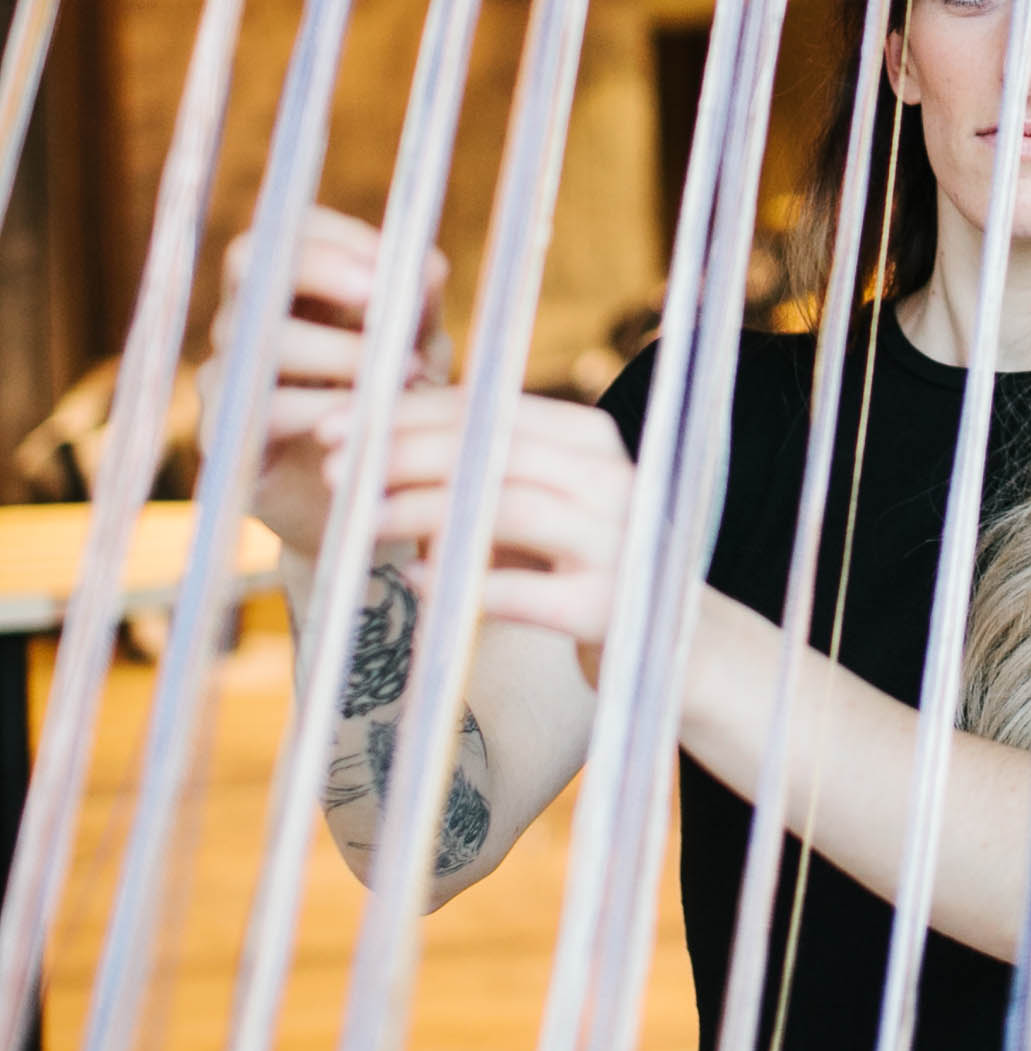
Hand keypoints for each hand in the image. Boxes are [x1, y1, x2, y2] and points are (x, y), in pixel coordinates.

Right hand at [201, 207, 449, 554]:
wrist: (372, 500)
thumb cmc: (395, 403)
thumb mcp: (420, 345)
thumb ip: (420, 301)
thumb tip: (424, 264)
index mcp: (291, 286)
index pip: (286, 228)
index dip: (337, 237)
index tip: (397, 264)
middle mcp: (247, 321)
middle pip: (250, 260)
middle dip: (323, 269)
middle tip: (385, 299)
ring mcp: (228, 377)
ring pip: (263, 339)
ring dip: (342, 352)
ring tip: (405, 374)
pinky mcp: (227, 438)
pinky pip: (263, 410)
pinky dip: (324, 410)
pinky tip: (370, 423)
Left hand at [333, 385, 632, 683]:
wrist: (674, 644)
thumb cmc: (579, 566)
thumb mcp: (540, 504)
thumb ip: (479, 474)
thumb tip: (373, 452)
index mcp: (589, 439)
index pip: (489, 406)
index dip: (408, 411)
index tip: (339, 424)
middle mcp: (611, 479)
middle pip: (496, 447)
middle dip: (406, 453)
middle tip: (337, 468)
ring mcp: (617, 541)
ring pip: (510, 507)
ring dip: (425, 510)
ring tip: (361, 520)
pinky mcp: (610, 607)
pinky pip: (529, 593)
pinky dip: (468, 584)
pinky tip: (417, 581)